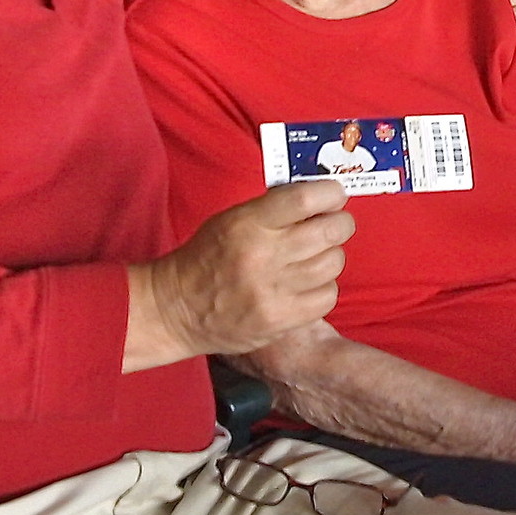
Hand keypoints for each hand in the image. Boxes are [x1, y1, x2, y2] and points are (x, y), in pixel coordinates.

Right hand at [126, 180, 353, 367]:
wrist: (175, 310)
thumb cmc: (207, 258)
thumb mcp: (233, 219)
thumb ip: (275, 208)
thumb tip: (322, 198)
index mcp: (249, 223)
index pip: (307, 198)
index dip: (331, 194)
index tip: (334, 196)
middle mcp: (263, 255)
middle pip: (331, 231)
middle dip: (340, 224)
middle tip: (334, 225)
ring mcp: (272, 291)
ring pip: (334, 263)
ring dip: (331, 257)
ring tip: (315, 258)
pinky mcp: (279, 321)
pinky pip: (327, 297)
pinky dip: (324, 288)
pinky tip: (307, 285)